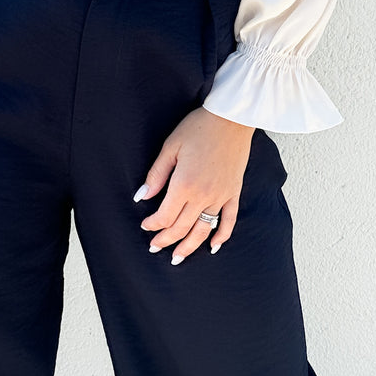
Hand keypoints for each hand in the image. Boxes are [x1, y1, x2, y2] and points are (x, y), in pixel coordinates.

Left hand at [135, 106, 254, 261]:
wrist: (231, 118)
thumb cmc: (199, 127)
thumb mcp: (171, 146)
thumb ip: (156, 174)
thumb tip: (141, 196)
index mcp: (184, 184)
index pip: (165, 216)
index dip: (153, 225)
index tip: (145, 226)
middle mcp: (203, 195)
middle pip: (182, 227)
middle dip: (166, 240)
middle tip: (155, 247)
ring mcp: (221, 196)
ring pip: (203, 230)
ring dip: (189, 246)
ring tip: (177, 257)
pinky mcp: (234, 192)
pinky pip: (229, 220)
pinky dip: (222, 235)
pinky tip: (214, 247)